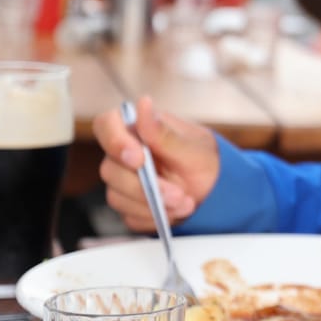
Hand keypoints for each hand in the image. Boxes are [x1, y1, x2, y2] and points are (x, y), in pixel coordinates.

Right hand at [93, 96, 220, 231]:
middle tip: (178, 194)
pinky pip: (129, 216)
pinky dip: (153, 218)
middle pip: (110, 170)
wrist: (215, 188)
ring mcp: (123, 181)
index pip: (106, 125)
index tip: (139, 158)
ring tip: (185, 203)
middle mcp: (123, 154)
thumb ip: (164, 132)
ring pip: (117, 197)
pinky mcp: (128, 205)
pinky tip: (174, 212)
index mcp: (136, 129)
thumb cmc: (202, 158)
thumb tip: (143, 103)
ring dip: (152, 205)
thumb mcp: (192, 146)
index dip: (115, 142)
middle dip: (145, 187)